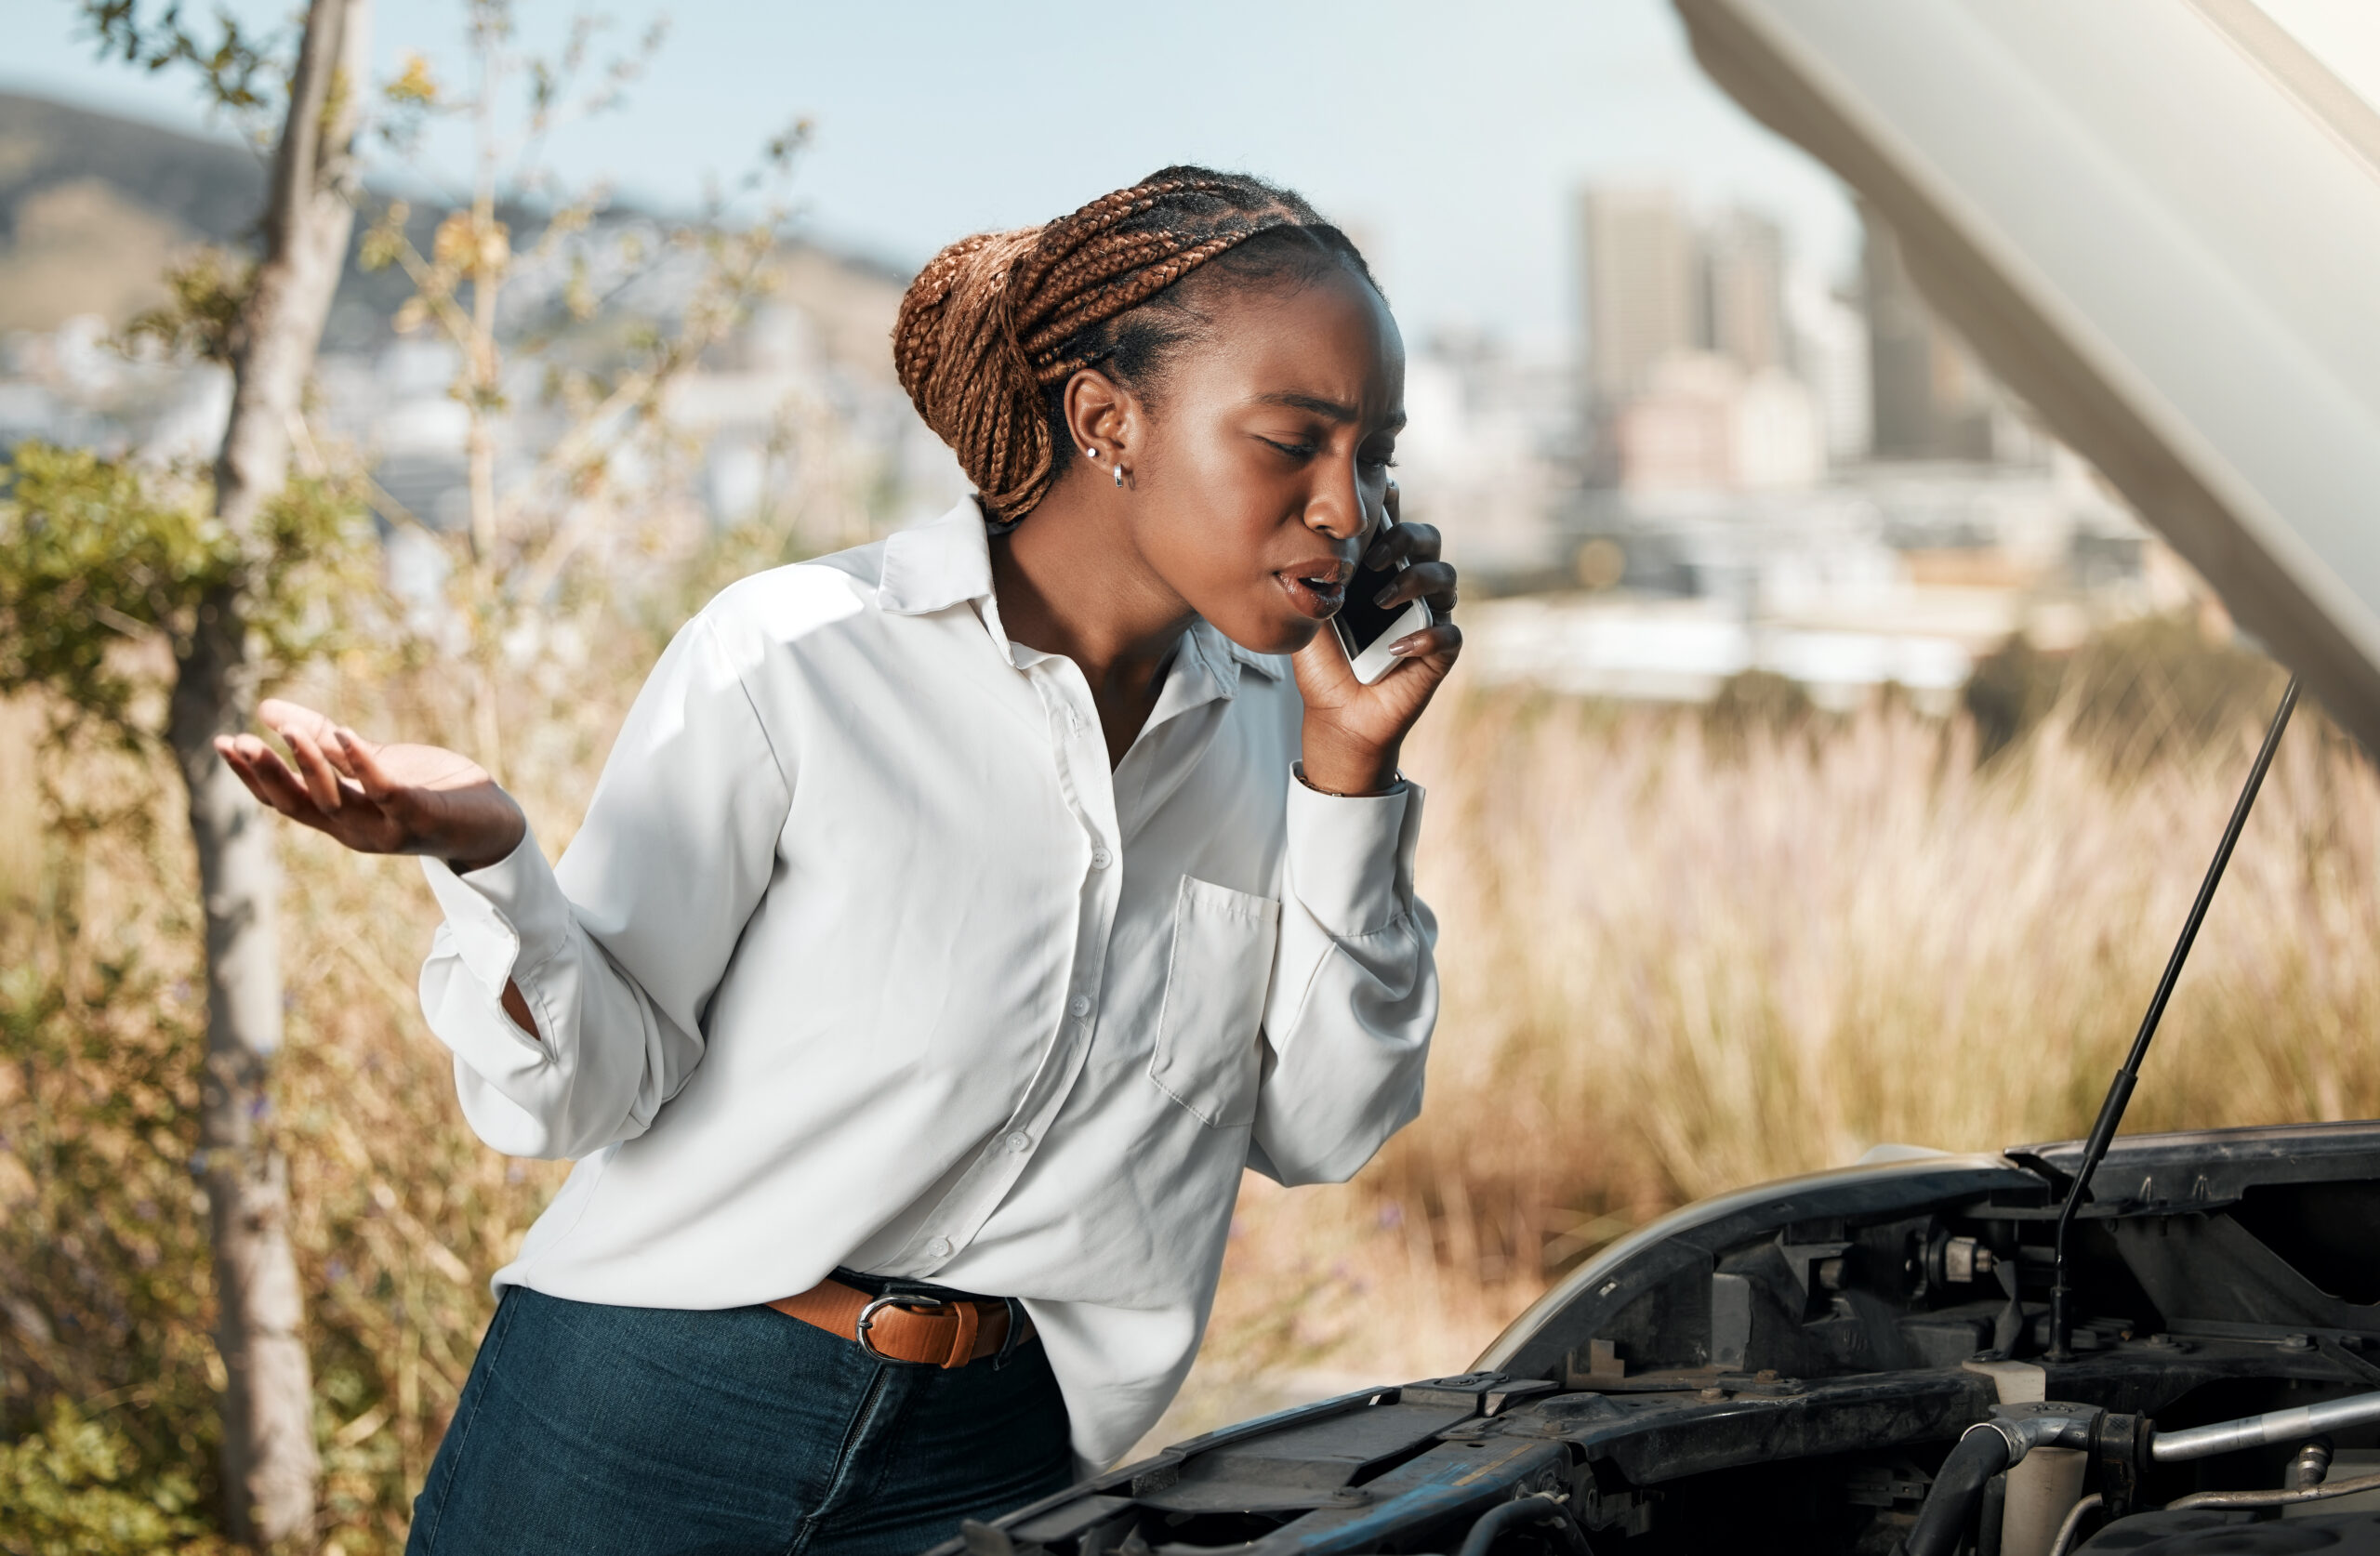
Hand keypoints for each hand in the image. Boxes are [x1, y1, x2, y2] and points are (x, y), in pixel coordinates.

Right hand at [216, 700, 526, 872]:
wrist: (490, 819)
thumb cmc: (428, 789)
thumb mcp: (369, 759)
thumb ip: (323, 739)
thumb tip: (266, 708)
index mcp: (339, 816)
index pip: (283, 799)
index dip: (251, 774)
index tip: (221, 743)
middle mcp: (354, 829)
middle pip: (297, 804)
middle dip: (266, 773)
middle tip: (236, 742)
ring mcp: (384, 828)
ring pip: (334, 799)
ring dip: (308, 764)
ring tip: (287, 730)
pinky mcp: (417, 817)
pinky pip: (384, 790)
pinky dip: (362, 763)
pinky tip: (344, 733)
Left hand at [1292, 484, 1461, 794]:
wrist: (1336, 714)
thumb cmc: (1324, 662)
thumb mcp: (1312, 610)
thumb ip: (1318, 572)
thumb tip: (1311, 530)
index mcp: (1382, 570)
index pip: (1395, 524)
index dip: (1393, 505)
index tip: (1376, 495)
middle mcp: (1410, 586)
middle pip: (1430, 539)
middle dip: (1406, 539)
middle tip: (1375, 560)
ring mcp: (1429, 615)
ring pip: (1446, 578)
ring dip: (1414, 582)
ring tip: (1380, 602)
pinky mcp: (1441, 651)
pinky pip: (1449, 632)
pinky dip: (1424, 635)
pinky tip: (1396, 647)